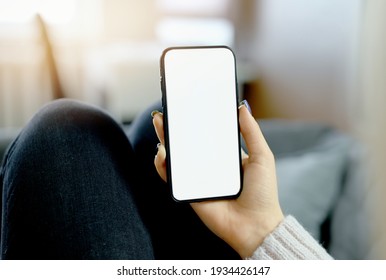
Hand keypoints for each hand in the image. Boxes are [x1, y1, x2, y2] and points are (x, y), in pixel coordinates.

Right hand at [152, 104, 283, 257]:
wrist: (255, 225)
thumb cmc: (263, 192)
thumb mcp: (262, 157)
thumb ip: (251, 132)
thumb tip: (242, 107)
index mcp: (225, 157)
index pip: (207, 135)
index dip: (195, 122)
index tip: (187, 107)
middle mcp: (209, 166)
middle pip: (187, 144)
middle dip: (174, 128)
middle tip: (166, 113)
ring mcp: (198, 179)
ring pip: (176, 158)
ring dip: (164, 142)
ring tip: (161, 127)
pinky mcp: (189, 192)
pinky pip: (172, 178)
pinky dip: (162, 166)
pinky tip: (162, 154)